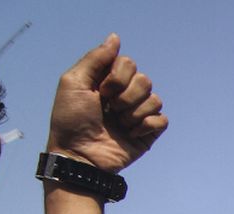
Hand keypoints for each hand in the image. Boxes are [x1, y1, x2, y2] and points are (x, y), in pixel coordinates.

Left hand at [47, 34, 167, 171]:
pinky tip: (131, 134)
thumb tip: (116, 38)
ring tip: (119, 124)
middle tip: (110, 109)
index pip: (128, 63)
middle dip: (126, 96)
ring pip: (155, 99)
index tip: (100, 92)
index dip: (117, 77)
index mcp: (108, 81)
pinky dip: (146, 126)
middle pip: (144, 80)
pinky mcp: (148, 133)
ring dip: (134, 113)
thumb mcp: (73, 82)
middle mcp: (125, 95)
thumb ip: (95, 58)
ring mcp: (137, 114)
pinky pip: (162, 119)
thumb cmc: (71, 120)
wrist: (81, 155)